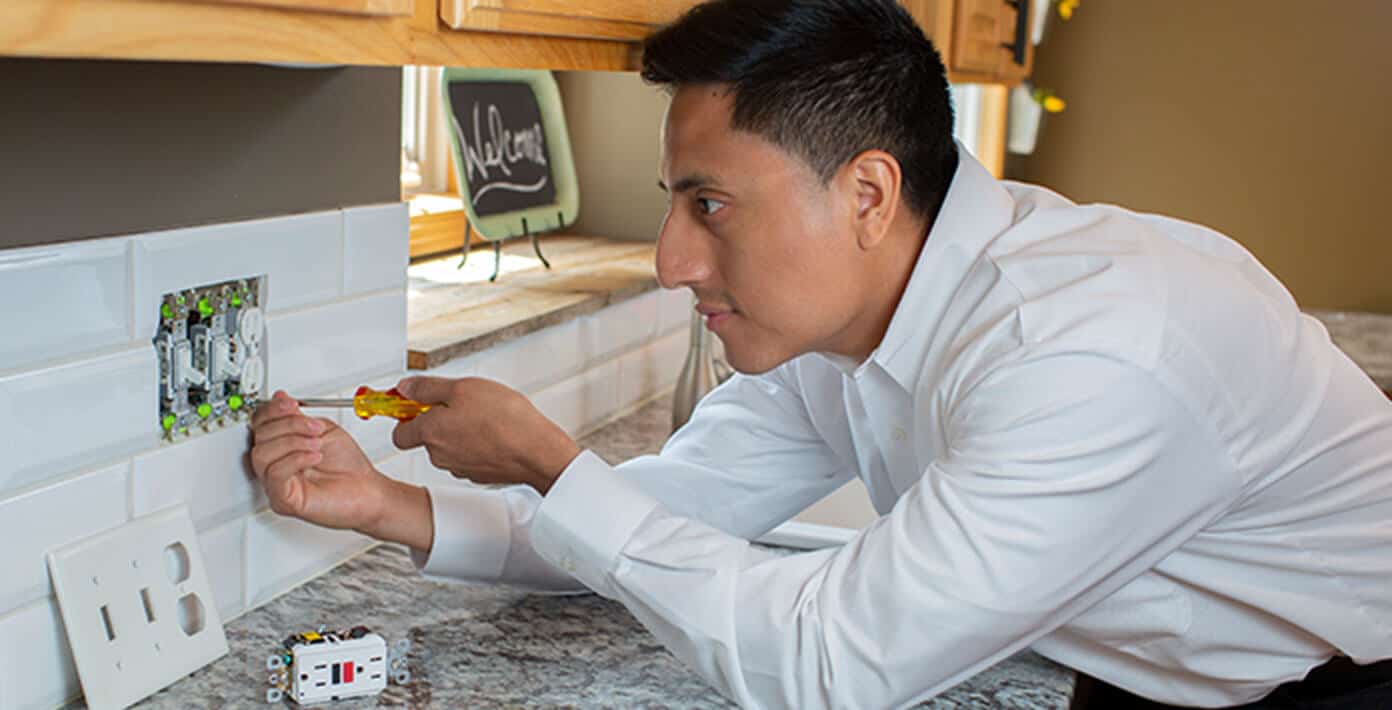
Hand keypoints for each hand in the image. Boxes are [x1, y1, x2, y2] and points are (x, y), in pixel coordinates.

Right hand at [250, 391, 431, 549]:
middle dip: (289, 425)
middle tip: (314, 429)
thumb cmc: (348, 466)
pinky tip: (314, 457)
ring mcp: (276, 484)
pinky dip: (295, 459)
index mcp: (281, 447)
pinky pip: (275, 474)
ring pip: (262, 454)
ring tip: (317, 445)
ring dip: (292, 442)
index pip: (259, 425)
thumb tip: (279, 398)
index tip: (292, 404)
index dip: (272, 410)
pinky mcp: (283, 501)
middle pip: (259, 437)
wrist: (368, 491)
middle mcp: (275, 465)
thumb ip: (298, 417)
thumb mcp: (323, 430)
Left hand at [392, 377, 581, 493]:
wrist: (537, 451)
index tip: (415, 402)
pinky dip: (478, 443)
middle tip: (462, 403)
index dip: (405, 415)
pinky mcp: (479, 473)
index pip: (398, 433)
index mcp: (430, 433)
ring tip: (485, 416)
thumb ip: (427, 388)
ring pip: (450, 445)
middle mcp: (440, 454)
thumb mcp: (463, 387)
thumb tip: (405, 387)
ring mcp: (459, 467)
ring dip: (460, 430)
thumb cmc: (505, 419)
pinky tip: (495, 431)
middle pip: (427, 436)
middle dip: (439, 419)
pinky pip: (470, 454)